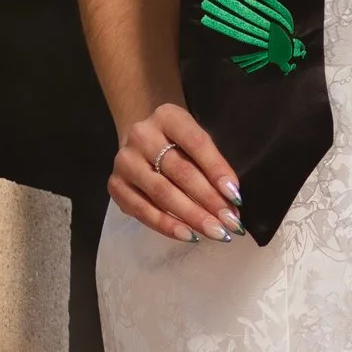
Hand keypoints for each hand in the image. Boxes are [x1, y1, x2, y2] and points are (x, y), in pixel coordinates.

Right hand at [109, 102, 243, 242]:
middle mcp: (141, 135)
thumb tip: (231, 201)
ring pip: (161, 193)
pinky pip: (142, 210)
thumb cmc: (179, 144)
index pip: (196, 143)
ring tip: (215, 232)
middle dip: (208, 200)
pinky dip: (168, 225)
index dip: (217, 170)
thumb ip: (212, 165)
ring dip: (192, 216)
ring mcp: (125, 161)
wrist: (142, 143)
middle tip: (230, 222)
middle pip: (179, 171)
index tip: (236, 197)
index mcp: (167, 116)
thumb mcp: (197, 142)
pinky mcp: (116, 185)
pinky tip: (189, 235)